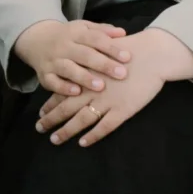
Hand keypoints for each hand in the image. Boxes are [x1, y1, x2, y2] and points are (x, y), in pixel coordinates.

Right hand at [13, 17, 129, 96]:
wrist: (36, 40)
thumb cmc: (69, 36)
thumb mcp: (83, 28)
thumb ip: (102, 31)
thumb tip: (123, 33)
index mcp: (76, 32)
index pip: (95, 39)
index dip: (111, 48)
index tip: (128, 57)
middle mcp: (64, 46)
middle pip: (84, 54)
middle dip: (103, 64)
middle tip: (121, 74)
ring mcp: (53, 61)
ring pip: (69, 69)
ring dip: (84, 77)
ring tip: (101, 86)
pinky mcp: (44, 75)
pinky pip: (53, 82)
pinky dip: (63, 88)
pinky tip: (77, 92)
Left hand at [36, 27, 192, 146]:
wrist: (152, 55)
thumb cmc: (129, 50)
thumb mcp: (103, 52)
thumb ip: (90, 63)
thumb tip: (79, 69)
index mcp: (87, 75)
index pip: (63, 91)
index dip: (51, 103)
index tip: (41, 112)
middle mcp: (92, 90)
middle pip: (66, 107)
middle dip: (51, 119)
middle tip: (39, 128)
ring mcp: (106, 101)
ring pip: (81, 120)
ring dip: (66, 131)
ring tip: (54, 139)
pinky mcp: (122, 110)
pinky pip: (104, 127)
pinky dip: (92, 136)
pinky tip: (83, 143)